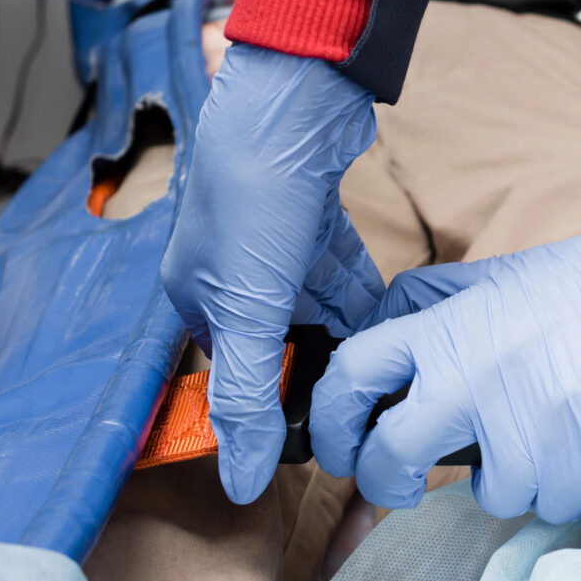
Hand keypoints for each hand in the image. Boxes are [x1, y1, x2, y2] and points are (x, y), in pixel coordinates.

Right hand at [163, 45, 385, 503]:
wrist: (293, 97)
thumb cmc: (252, 194)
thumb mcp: (246, 310)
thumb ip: (246, 397)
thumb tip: (242, 483)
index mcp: (195, 290)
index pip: (231, 367)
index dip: (271, 399)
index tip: (319, 428)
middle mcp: (227, 263)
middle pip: (277, 336)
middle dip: (317, 362)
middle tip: (363, 397)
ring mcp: (270, 233)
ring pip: (313, 301)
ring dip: (345, 327)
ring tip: (383, 363)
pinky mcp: (312, 206)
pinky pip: (337, 263)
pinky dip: (358, 286)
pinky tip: (384, 312)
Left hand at [308, 235, 580, 523]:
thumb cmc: (580, 289)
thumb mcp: (489, 280)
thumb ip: (428, 307)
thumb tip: (375, 334)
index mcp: (445, 332)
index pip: (351, 377)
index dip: (328, 419)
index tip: (334, 442)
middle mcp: (472, 384)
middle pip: (390, 459)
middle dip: (383, 480)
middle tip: (398, 479)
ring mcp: (523, 430)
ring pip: (482, 493)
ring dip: (503, 474)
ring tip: (534, 432)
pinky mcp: (572, 465)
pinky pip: (543, 504)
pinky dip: (557, 485)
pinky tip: (574, 444)